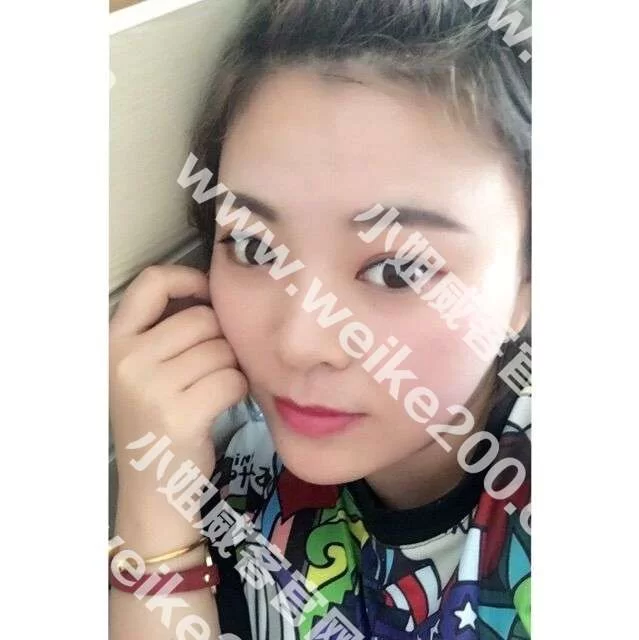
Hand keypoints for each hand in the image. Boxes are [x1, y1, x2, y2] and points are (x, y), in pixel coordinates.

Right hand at [109, 265, 247, 490]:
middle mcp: (126, 359)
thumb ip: (166, 332)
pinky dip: (238, 391)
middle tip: (213, 367)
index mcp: (114, 341)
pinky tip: (222, 404)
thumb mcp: (143, 371)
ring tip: (213, 389)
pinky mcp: (180, 414)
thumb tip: (214, 293)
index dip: (189, 278)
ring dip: (231, 368)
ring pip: (222, 350)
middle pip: (203, 319)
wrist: (152, 488)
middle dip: (221, 340)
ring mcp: (150, 388)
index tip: (208, 293)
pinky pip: (232, 379)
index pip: (152, 282)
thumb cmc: (155, 421)